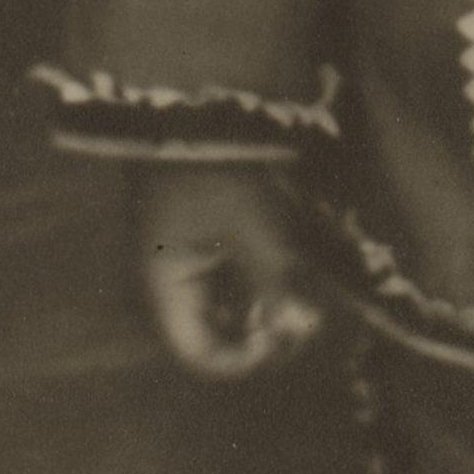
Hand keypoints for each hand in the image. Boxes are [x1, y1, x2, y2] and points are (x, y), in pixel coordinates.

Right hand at [134, 164, 326, 380]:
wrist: (193, 112)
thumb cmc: (215, 167)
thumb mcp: (253, 227)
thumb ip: (275, 282)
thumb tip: (298, 328)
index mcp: (166, 287)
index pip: (201, 356)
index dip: (245, 361)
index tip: (283, 340)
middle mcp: (170, 285)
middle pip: (216, 338)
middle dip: (263, 336)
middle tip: (306, 321)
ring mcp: (185, 265)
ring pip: (227, 313)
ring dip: (266, 313)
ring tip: (307, 300)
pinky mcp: (201, 245)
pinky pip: (229, 286)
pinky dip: (260, 289)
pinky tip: (290, 277)